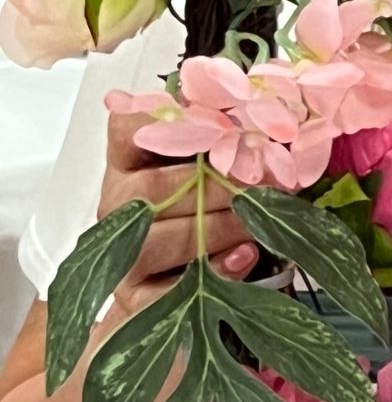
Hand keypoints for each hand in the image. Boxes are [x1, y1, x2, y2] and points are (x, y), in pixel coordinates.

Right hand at [100, 104, 255, 310]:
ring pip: (156, 240)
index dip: (168, 122)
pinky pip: (164, 291)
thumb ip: (220, 135)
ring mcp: (122, 252)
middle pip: (152, 189)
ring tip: (259, 221)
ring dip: (216, 228)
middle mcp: (118, 204)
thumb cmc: (207, 200)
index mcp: (129, 161)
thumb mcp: (213, 161)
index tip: (220, 124)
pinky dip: (210, 272)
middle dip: (215, 186)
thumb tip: (251, 106)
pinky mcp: (135, 295)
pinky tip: (246, 256)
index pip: (126, 128)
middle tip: (265, 183)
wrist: (190, 274)